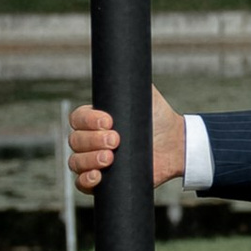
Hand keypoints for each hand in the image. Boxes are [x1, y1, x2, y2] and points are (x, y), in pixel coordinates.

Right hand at [68, 82, 186, 193]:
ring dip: (89, 160)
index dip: (88, 121)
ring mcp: (94, 161)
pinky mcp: (104, 182)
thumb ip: (133, 81)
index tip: (109, 121)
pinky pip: (81, 184)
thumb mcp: (146, 95)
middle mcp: (90, 141)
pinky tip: (98, 176)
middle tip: (116, 141)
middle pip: (75, 141)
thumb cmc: (158, 118)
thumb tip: (126, 66)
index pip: (77, 119)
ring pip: (75, 162)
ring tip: (111, 158)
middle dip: (93, 141)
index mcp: (94, 120)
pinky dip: (85, 181)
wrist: (175, 144)